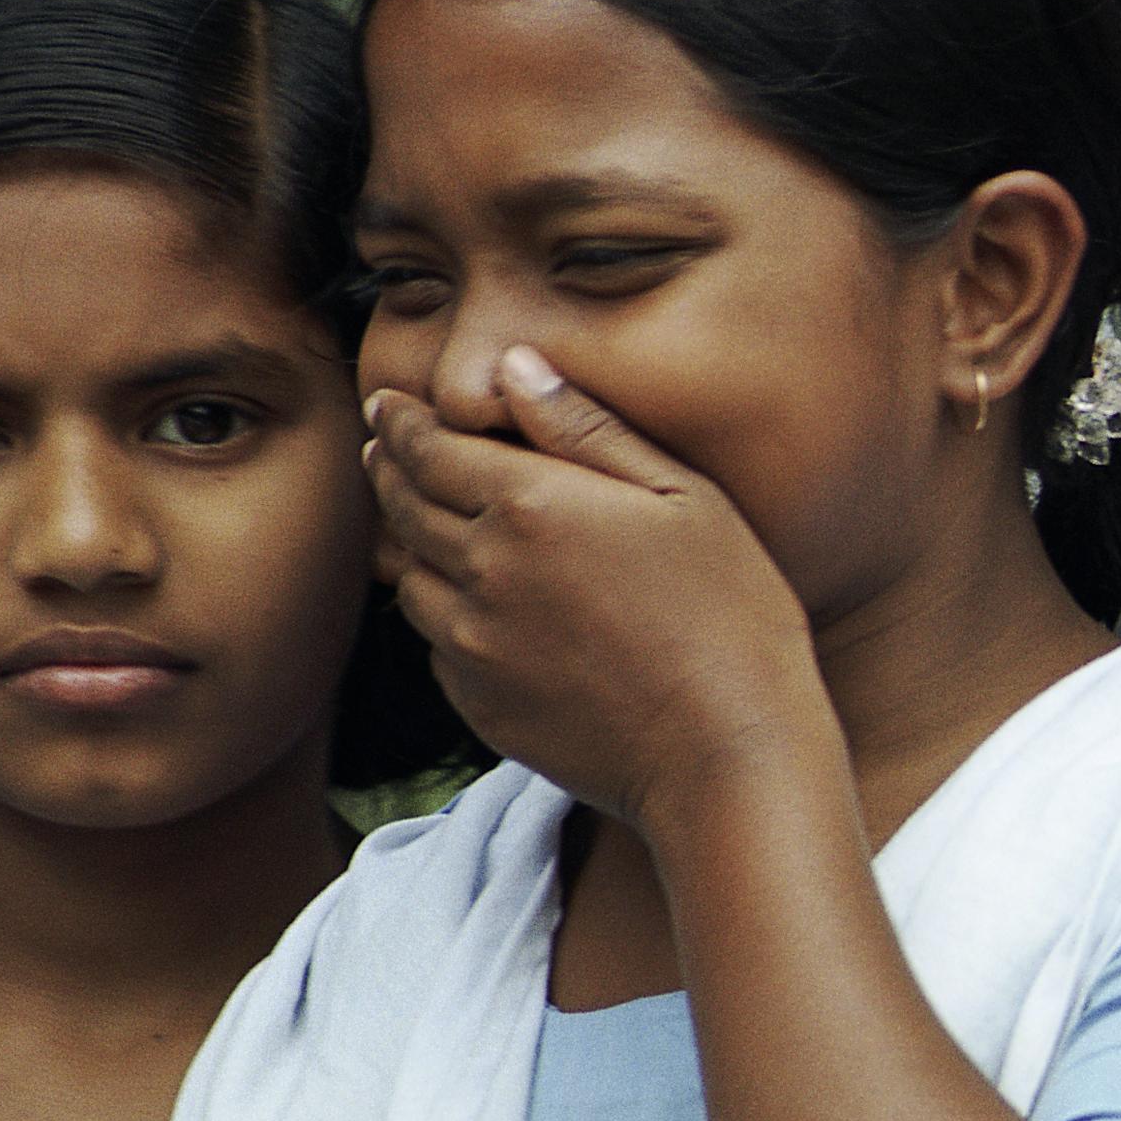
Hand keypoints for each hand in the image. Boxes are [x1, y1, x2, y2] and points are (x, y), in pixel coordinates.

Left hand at [367, 346, 834, 834]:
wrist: (727, 755)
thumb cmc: (733, 616)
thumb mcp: (686, 498)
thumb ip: (589, 428)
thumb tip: (516, 366)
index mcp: (531, 504)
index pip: (428, 446)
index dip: (401, 422)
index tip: (387, 406)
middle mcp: (482, 569)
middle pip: (403, 505)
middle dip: (390, 470)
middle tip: (386, 451)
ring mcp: (472, 642)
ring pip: (410, 577)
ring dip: (412, 546)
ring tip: (432, 529)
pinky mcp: (478, 703)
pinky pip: (439, 645)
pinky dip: (447, 618)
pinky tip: (485, 614)